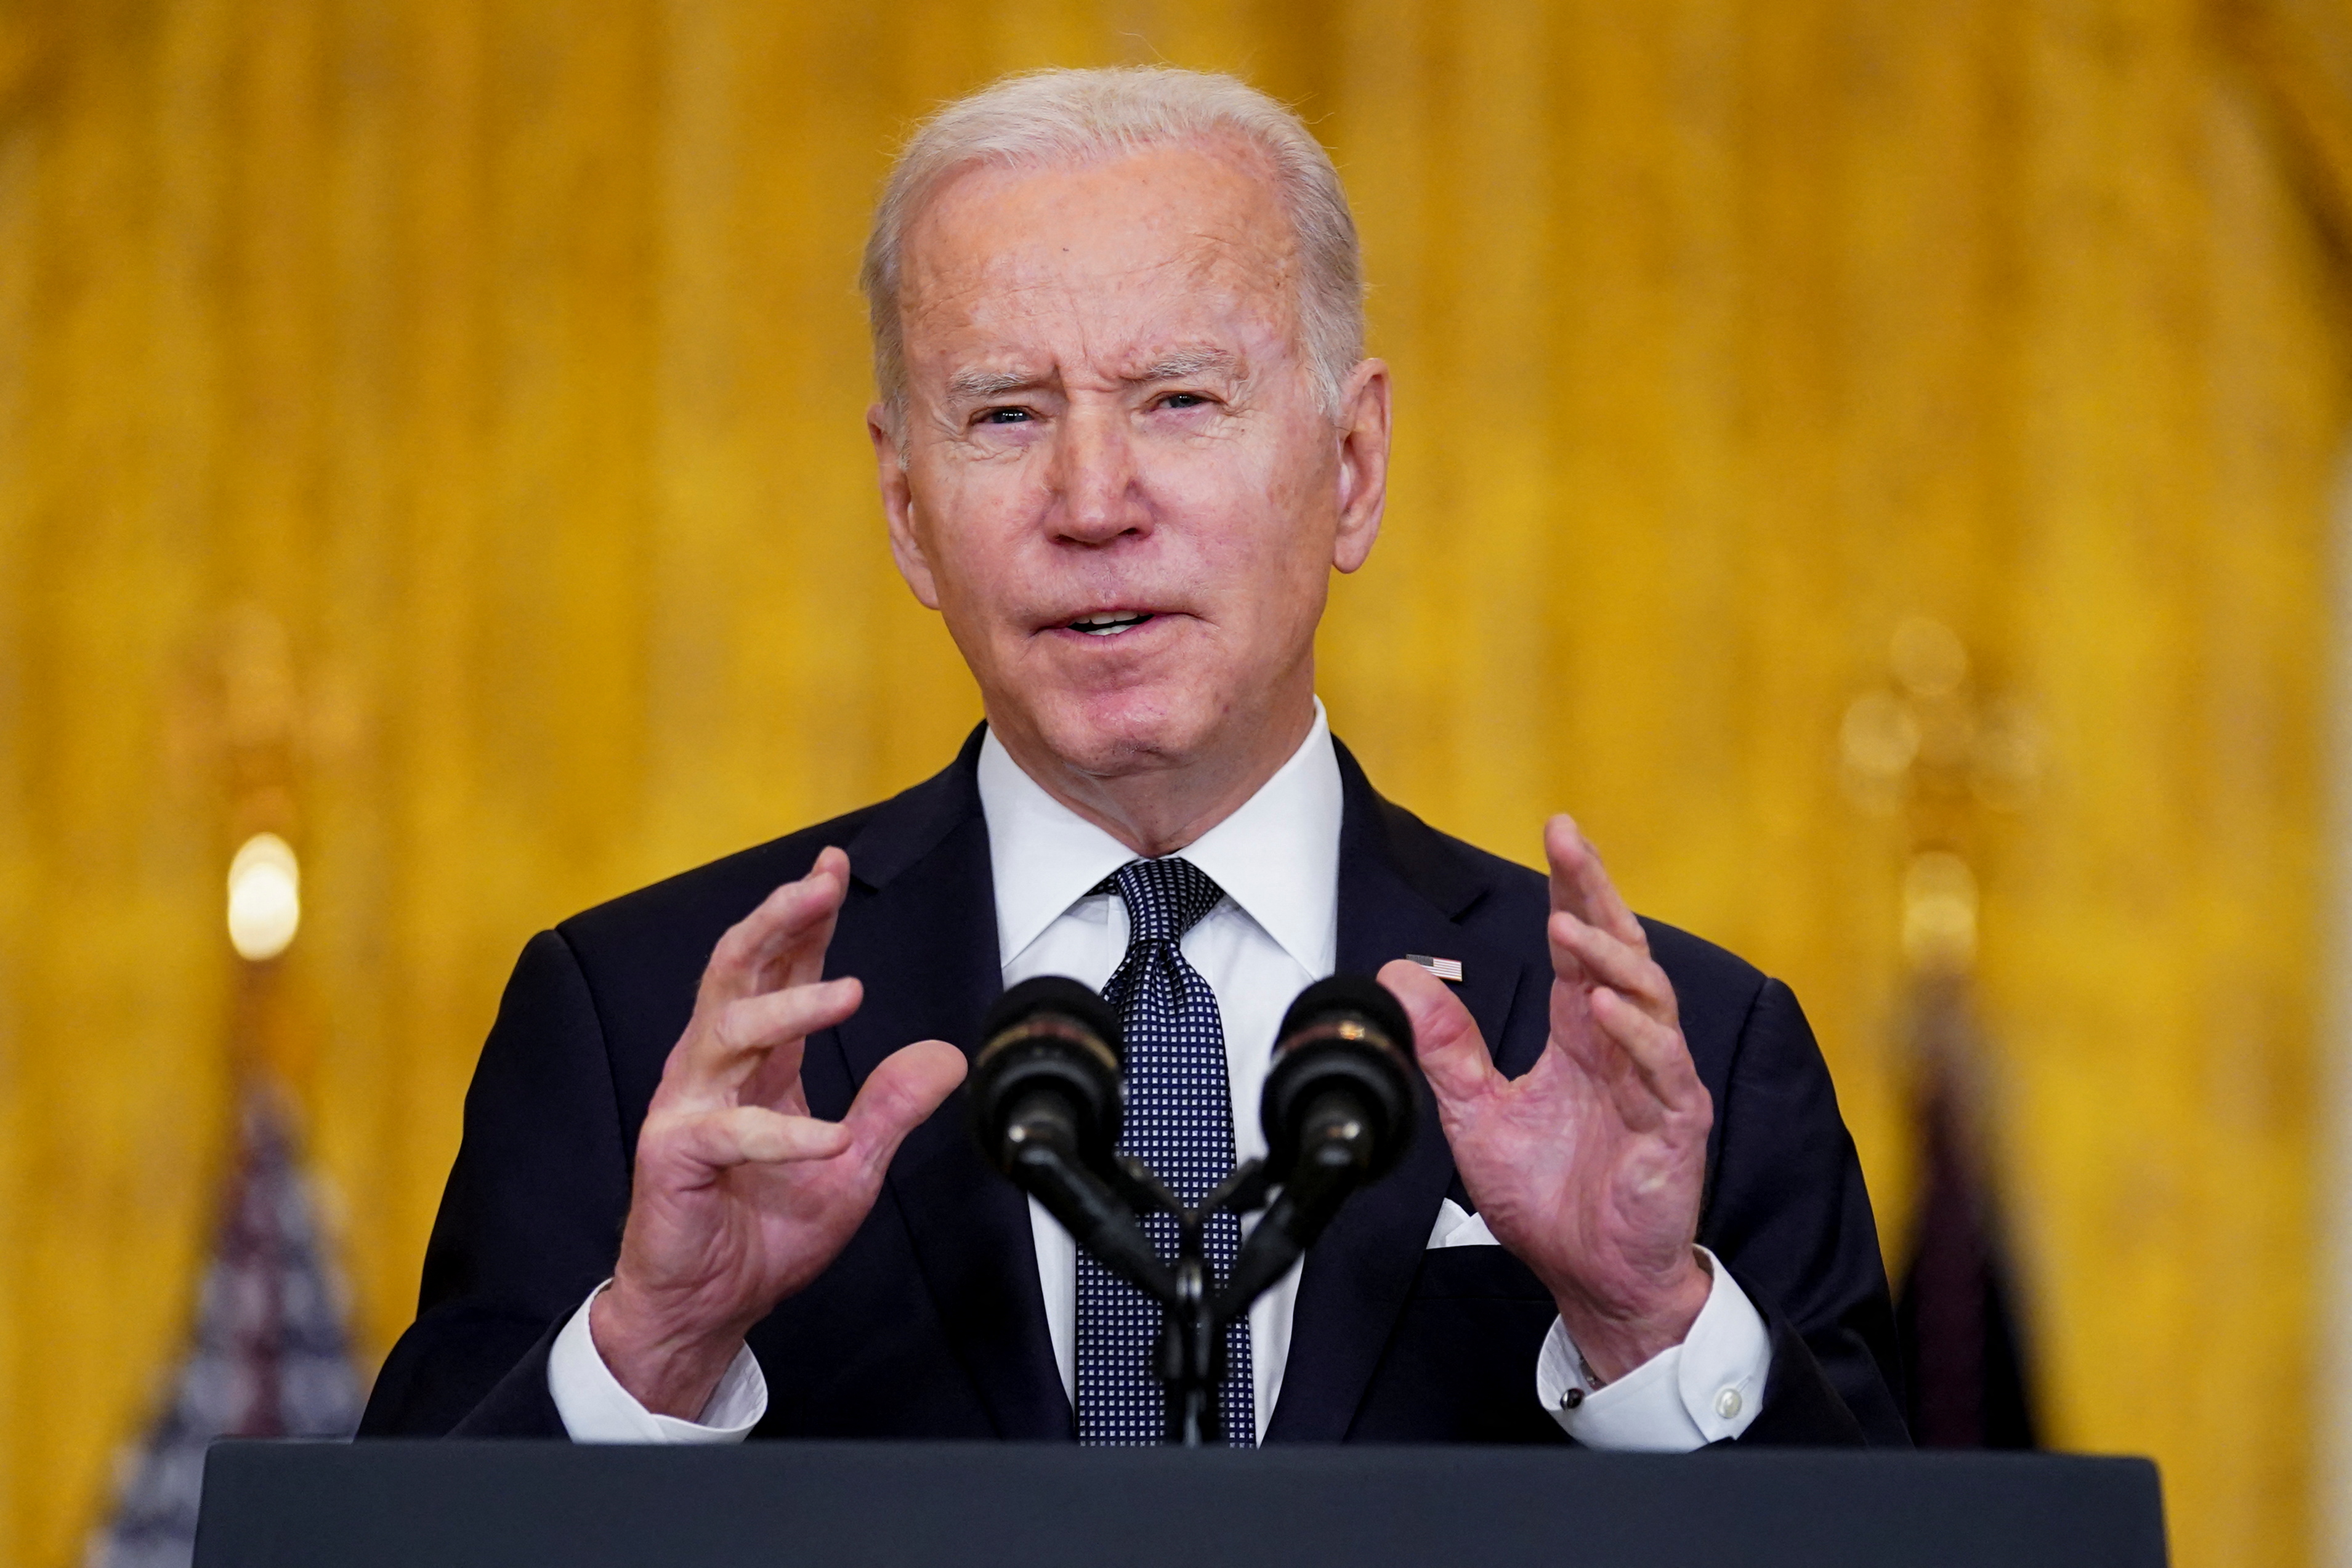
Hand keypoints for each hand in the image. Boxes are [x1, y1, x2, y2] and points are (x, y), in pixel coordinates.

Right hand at [592, 847, 966, 1417]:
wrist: (704, 1307)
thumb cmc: (764, 1234)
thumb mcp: (852, 1166)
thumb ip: (892, 1106)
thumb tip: (947, 1055)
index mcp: (755, 1062)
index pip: (779, 970)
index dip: (806, 918)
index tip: (835, 866)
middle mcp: (715, 1069)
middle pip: (737, 970)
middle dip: (780, 919)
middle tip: (824, 881)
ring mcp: (689, 1107)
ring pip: (727, 1028)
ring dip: (790, 1006)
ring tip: (851, 994)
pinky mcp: (674, 1156)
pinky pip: (728, 1131)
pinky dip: (782, 1133)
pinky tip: (826, 1136)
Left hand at [1380, 815, 1711, 1381]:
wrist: (1592, 1278)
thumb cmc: (1548, 1199)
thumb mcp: (1476, 1114)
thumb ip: (1445, 1046)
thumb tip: (1399, 976)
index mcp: (1581, 1038)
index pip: (1579, 948)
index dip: (1571, 890)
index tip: (1556, 834)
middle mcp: (1624, 1046)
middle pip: (1619, 949)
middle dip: (1596, 891)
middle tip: (1570, 840)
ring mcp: (1656, 1082)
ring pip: (1648, 997)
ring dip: (1608, 957)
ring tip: (1569, 926)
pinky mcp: (1676, 1125)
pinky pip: (1664, 1067)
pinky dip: (1635, 1032)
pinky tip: (1600, 1007)